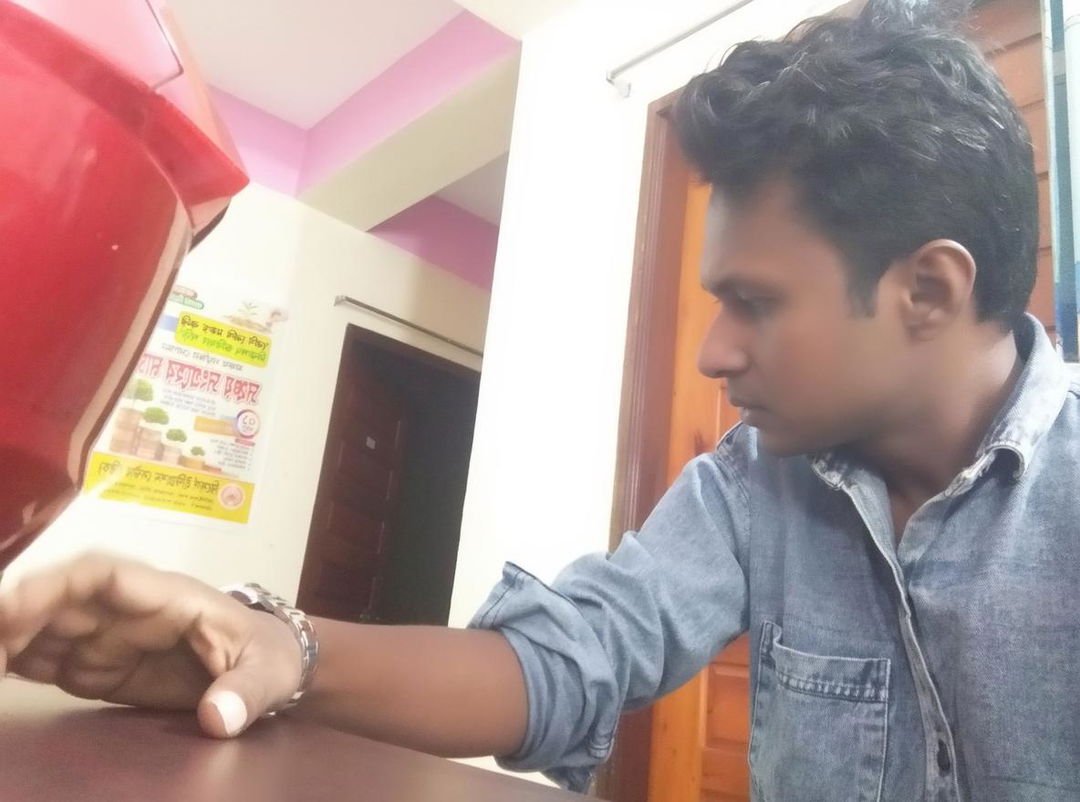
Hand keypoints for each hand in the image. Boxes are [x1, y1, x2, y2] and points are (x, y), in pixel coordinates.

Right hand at [0, 552, 301, 737]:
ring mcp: (112, 638)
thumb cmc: (272, 655)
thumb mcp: (269, 674)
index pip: (105, 575)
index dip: (56, 584)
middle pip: (62, 600)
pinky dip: (16, 663)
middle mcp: (131, 612)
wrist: (274, 667)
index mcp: (169, 599)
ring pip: (47, 628)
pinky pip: (50, 659)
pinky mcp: (102, 668)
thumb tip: (218, 718)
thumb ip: (244, 693)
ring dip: (9, 639)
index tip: (15, 605)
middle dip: (17, 615)